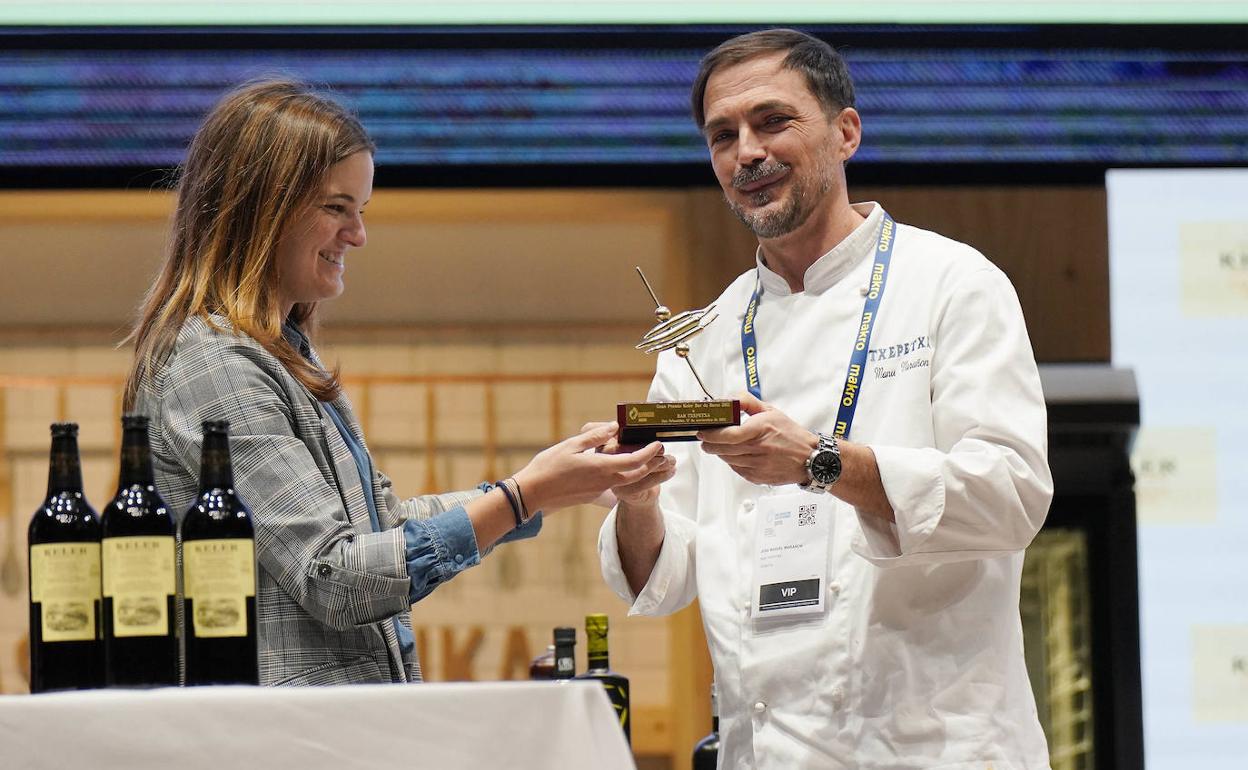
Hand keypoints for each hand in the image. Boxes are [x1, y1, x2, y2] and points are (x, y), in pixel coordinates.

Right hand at [513, 422, 669, 511]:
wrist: (533, 494)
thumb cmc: (549, 466)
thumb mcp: (571, 445)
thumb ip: (595, 436)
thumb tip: (614, 426)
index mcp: (602, 467)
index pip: (635, 461)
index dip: (650, 452)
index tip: (659, 443)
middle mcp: (604, 482)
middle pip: (637, 475)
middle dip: (652, 464)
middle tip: (661, 453)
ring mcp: (599, 491)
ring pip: (628, 482)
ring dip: (641, 472)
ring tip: (648, 460)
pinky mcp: (592, 495)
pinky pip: (615, 486)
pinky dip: (625, 476)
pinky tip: (621, 468)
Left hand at [697, 392, 816, 485]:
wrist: (809, 459)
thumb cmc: (791, 435)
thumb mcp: (771, 411)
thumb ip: (748, 402)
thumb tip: (730, 399)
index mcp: (760, 430)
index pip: (727, 435)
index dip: (710, 434)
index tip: (703, 431)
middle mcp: (757, 449)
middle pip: (722, 449)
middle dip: (709, 444)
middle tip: (706, 438)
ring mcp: (756, 465)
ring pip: (727, 459)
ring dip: (720, 452)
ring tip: (723, 444)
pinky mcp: (756, 477)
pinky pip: (736, 469)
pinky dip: (733, 461)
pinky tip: (739, 454)